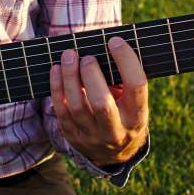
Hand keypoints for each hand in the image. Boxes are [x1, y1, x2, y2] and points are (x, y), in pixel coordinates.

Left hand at [50, 36, 148, 166]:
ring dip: (70, 77)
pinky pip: (61, 112)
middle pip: (102, 103)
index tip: (114, 40)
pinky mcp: (74, 138)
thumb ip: (124, 77)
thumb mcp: (133, 101)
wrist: (114, 154)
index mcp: (137, 116)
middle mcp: (116, 130)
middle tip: (87, 56)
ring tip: (68, 55)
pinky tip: (56, 69)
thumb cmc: (124, 111)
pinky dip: (57, 88)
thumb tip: (107, 42)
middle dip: (91, 75)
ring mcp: (93, 137)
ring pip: (77, 107)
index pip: (136, 86)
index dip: (126, 60)